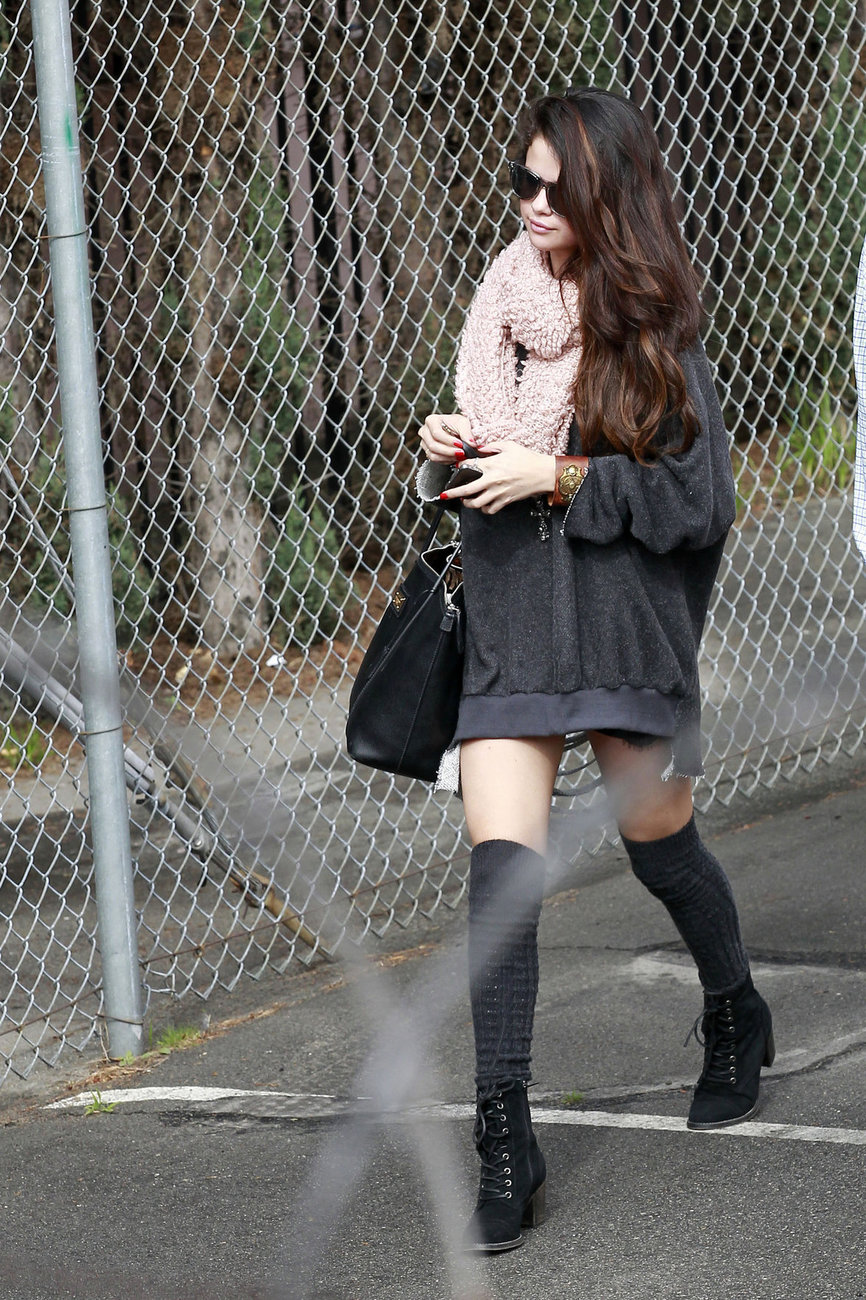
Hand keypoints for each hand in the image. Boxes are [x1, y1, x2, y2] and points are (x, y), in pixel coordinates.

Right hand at [418, 413, 472, 463]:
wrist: (456, 430)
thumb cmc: (457, 424)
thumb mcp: (464, 424)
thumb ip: (467, 433)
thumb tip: (471, 443)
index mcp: (431, 420)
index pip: (436, 433)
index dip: (449, 441)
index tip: (460, 444)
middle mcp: (425, 431)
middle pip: (433, 445)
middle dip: (449, 451)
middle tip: (461, 453)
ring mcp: (425, 442)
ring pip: (433, 455)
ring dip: (448, 457)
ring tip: (459, 456)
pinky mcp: (428, 452)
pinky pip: (435, 460)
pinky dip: (446, 460)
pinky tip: (455, 457)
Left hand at [441, 441, 556, 513]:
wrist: (543, 473)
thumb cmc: (528, 458)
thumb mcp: (509, 445)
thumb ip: (491, 446)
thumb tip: (479, 448)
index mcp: (491, 464)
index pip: (467, 467)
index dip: (458, 467)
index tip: (455, 467)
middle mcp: (492, 480)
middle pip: (466, 490)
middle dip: (452, 493)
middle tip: (445, 495)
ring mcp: (498, 492)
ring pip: (476, 503)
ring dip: (468, 503)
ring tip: (465, 501)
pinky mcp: (505, 501)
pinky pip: (490, 509)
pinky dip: (484, 509)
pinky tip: (483, 505)